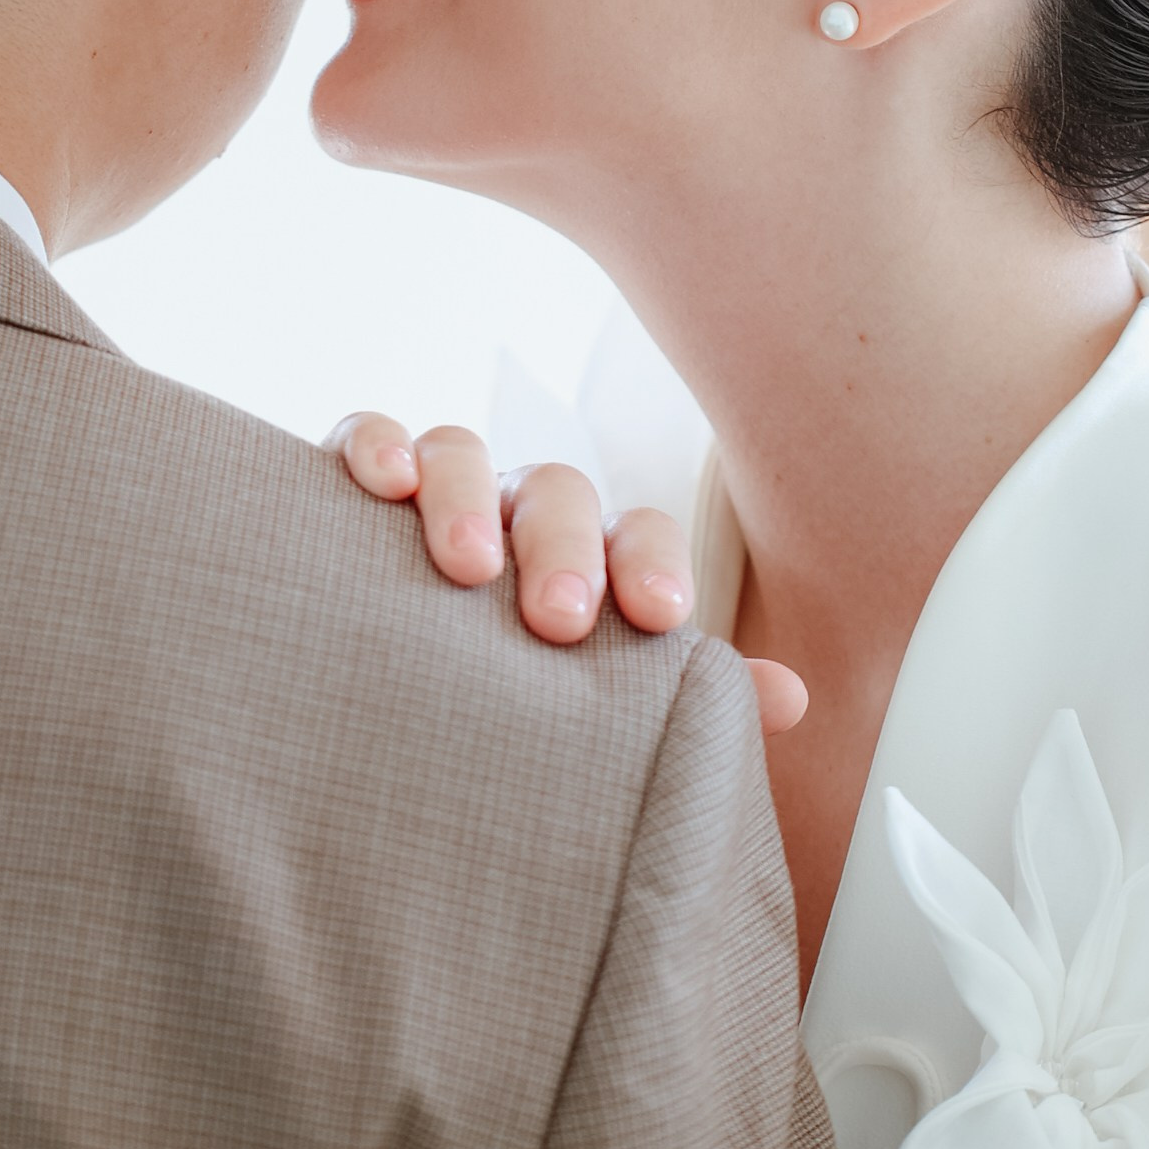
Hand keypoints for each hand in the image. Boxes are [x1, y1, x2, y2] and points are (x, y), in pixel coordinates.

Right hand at [327, 414, 806, 732]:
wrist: (390, 710)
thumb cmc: (512, 703)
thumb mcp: (603, 712)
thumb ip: (692, 702)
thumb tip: (790, 698)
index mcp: (588, 564)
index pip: (639, 537)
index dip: (653, 567)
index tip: (661, 619)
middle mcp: (515, 519)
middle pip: (557, 493)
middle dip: (563, 548)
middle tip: (560, 618)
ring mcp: (437, 494)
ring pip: (463, 453)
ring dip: (467, 501)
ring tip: (467, 567)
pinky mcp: (357, 482)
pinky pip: (368, 436)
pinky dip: (378, 445)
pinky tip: (383, 484)